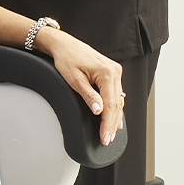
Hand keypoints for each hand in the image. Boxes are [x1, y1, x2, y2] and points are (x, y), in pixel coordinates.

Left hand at [36, 29, 126, 144]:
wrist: (64, 45)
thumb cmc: (67, 59)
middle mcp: (114, 71)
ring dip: (115, 117)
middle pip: (117, 104)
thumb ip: (88, 96)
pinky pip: (116, 94)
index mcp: (107, 73)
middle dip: (112, 124)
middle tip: (107, 139)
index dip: (108, 124)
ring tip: (110, 133)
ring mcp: (115, 71)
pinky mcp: (112, 72)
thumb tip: (99, 111)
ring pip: (119, 100)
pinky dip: (115, 107)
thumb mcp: (74, 80)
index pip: (111, 105)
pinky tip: (114, 118)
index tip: (104, 137)